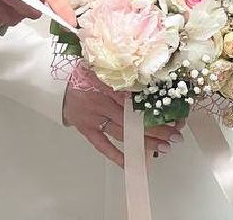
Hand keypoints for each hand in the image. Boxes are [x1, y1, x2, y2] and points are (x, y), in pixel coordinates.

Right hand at [61, 80, 183, 168]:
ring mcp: (93, 117)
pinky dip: (118, 155)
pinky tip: (133, 162)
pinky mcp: (86, 129)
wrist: (56, 83)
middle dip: (157, 128)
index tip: (174, 113)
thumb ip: (124, 75)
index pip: (136, 99)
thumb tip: (152, 83)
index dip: (156, 107)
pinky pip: (103, 145)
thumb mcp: (104, 68)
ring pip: (123, 133)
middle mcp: (100, 101)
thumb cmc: (84, 74)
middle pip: (133, 118)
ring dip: (144, 141)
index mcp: (107, 82)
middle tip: (176, 135)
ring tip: (164, 147)